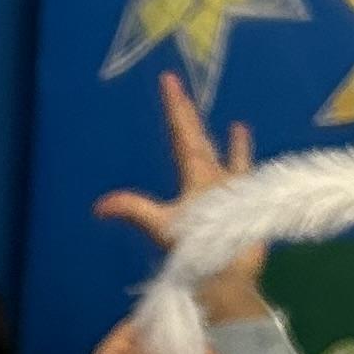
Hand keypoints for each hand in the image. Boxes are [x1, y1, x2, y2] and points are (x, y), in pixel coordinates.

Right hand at [96, 72, 263, 322]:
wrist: (235, 273)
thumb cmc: (199, 248)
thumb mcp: (162, 228)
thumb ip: (133, 210)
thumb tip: (100, 205)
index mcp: (197, 176)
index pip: (183, 134)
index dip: (176, 107)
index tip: (170, 80)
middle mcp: (219, 177)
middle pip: (203, 141)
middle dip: (189, 115)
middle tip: (181, 90)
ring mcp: (238, 192)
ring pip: (234, 160)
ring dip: (235, 145)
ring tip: (240, 127)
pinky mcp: (250, 210)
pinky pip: (249, 186)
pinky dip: (249, 178)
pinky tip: (253, 177)